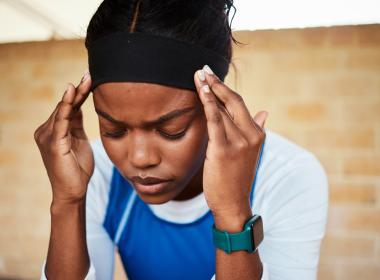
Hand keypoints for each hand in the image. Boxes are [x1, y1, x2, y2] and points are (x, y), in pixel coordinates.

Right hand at [34, 70, 93, 204]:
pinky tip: (72, 92)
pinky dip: (66, 105)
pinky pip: (61, 120)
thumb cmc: (78, 168)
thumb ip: (76, 124)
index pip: (68, 106)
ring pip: (63, 109)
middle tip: (90, 73)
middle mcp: (47, 130)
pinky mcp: (52, 143)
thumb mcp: (79, 140)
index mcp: (55, 129)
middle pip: (65, 105)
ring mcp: (48, 136)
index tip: (90, 78)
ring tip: (86, 79)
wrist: (74, 191)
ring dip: (75, 93)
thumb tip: (80, 105)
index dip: (79, 93)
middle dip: (78, 89)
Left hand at [194, 65, 267, 227]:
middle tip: (203, 69)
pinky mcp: (224, 148)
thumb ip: (257, 129)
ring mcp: (239, 141)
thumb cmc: (236, 177)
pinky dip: (208, 103)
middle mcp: (251, 134)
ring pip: (223, 108)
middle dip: (217, 83)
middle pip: (233, 101)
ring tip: (198, 75)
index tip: (212, 75)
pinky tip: (202, 90)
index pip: (240, 105)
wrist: (233, 202)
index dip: (225, 89)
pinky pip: (215, 119)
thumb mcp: (250, 152)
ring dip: (209, 89)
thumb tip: (265, 112)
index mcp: (257, 133)